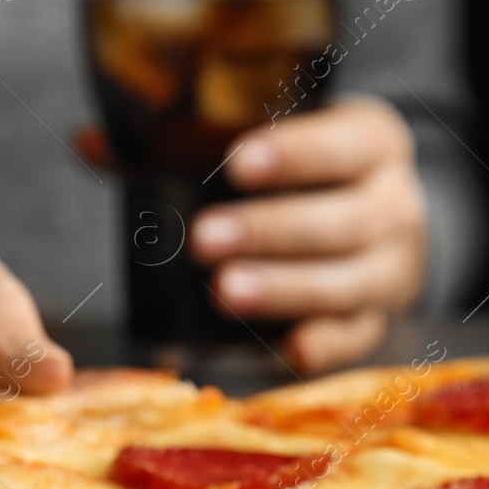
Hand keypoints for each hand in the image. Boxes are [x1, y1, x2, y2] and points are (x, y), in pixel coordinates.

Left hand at [190, 96, 426, 371]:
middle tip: (204, 240)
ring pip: (351, 282)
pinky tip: (287, 348)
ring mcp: (392, 268)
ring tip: (224, 292)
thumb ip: (195, 141)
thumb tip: (94, 144)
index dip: (294, 155)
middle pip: (344, 221)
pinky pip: (359, 335)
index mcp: (373, 143)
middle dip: (271, 232)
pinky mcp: (379, 318)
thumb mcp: (277, 140)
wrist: (381, 221)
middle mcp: (394, 205)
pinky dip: (326, 345)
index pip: (344, 144)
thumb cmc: (311, 174)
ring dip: (286, 289)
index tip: (236, 166)